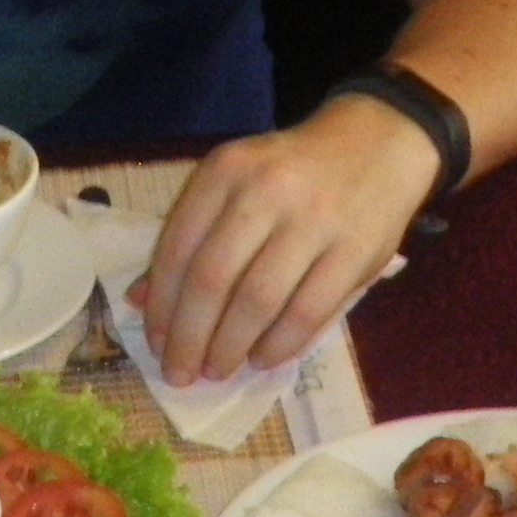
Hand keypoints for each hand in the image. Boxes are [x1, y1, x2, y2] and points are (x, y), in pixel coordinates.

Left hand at [135, 95, 440, 384]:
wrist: (378, 143)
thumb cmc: (291, 172)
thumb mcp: (234, 184)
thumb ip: (191, 237)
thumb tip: (139, 299)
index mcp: (226, 170)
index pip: (179, 248)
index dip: (163, 306)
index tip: (157, 344)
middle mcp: (266, 190)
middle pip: (213, 279)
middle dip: (190, 338)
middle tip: (181, 374)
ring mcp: (316, 220)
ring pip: (258, 301)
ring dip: (231, 347)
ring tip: (218, 371)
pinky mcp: (356, 251)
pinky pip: (308, 312)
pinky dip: (279, 345)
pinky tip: (262, 358)